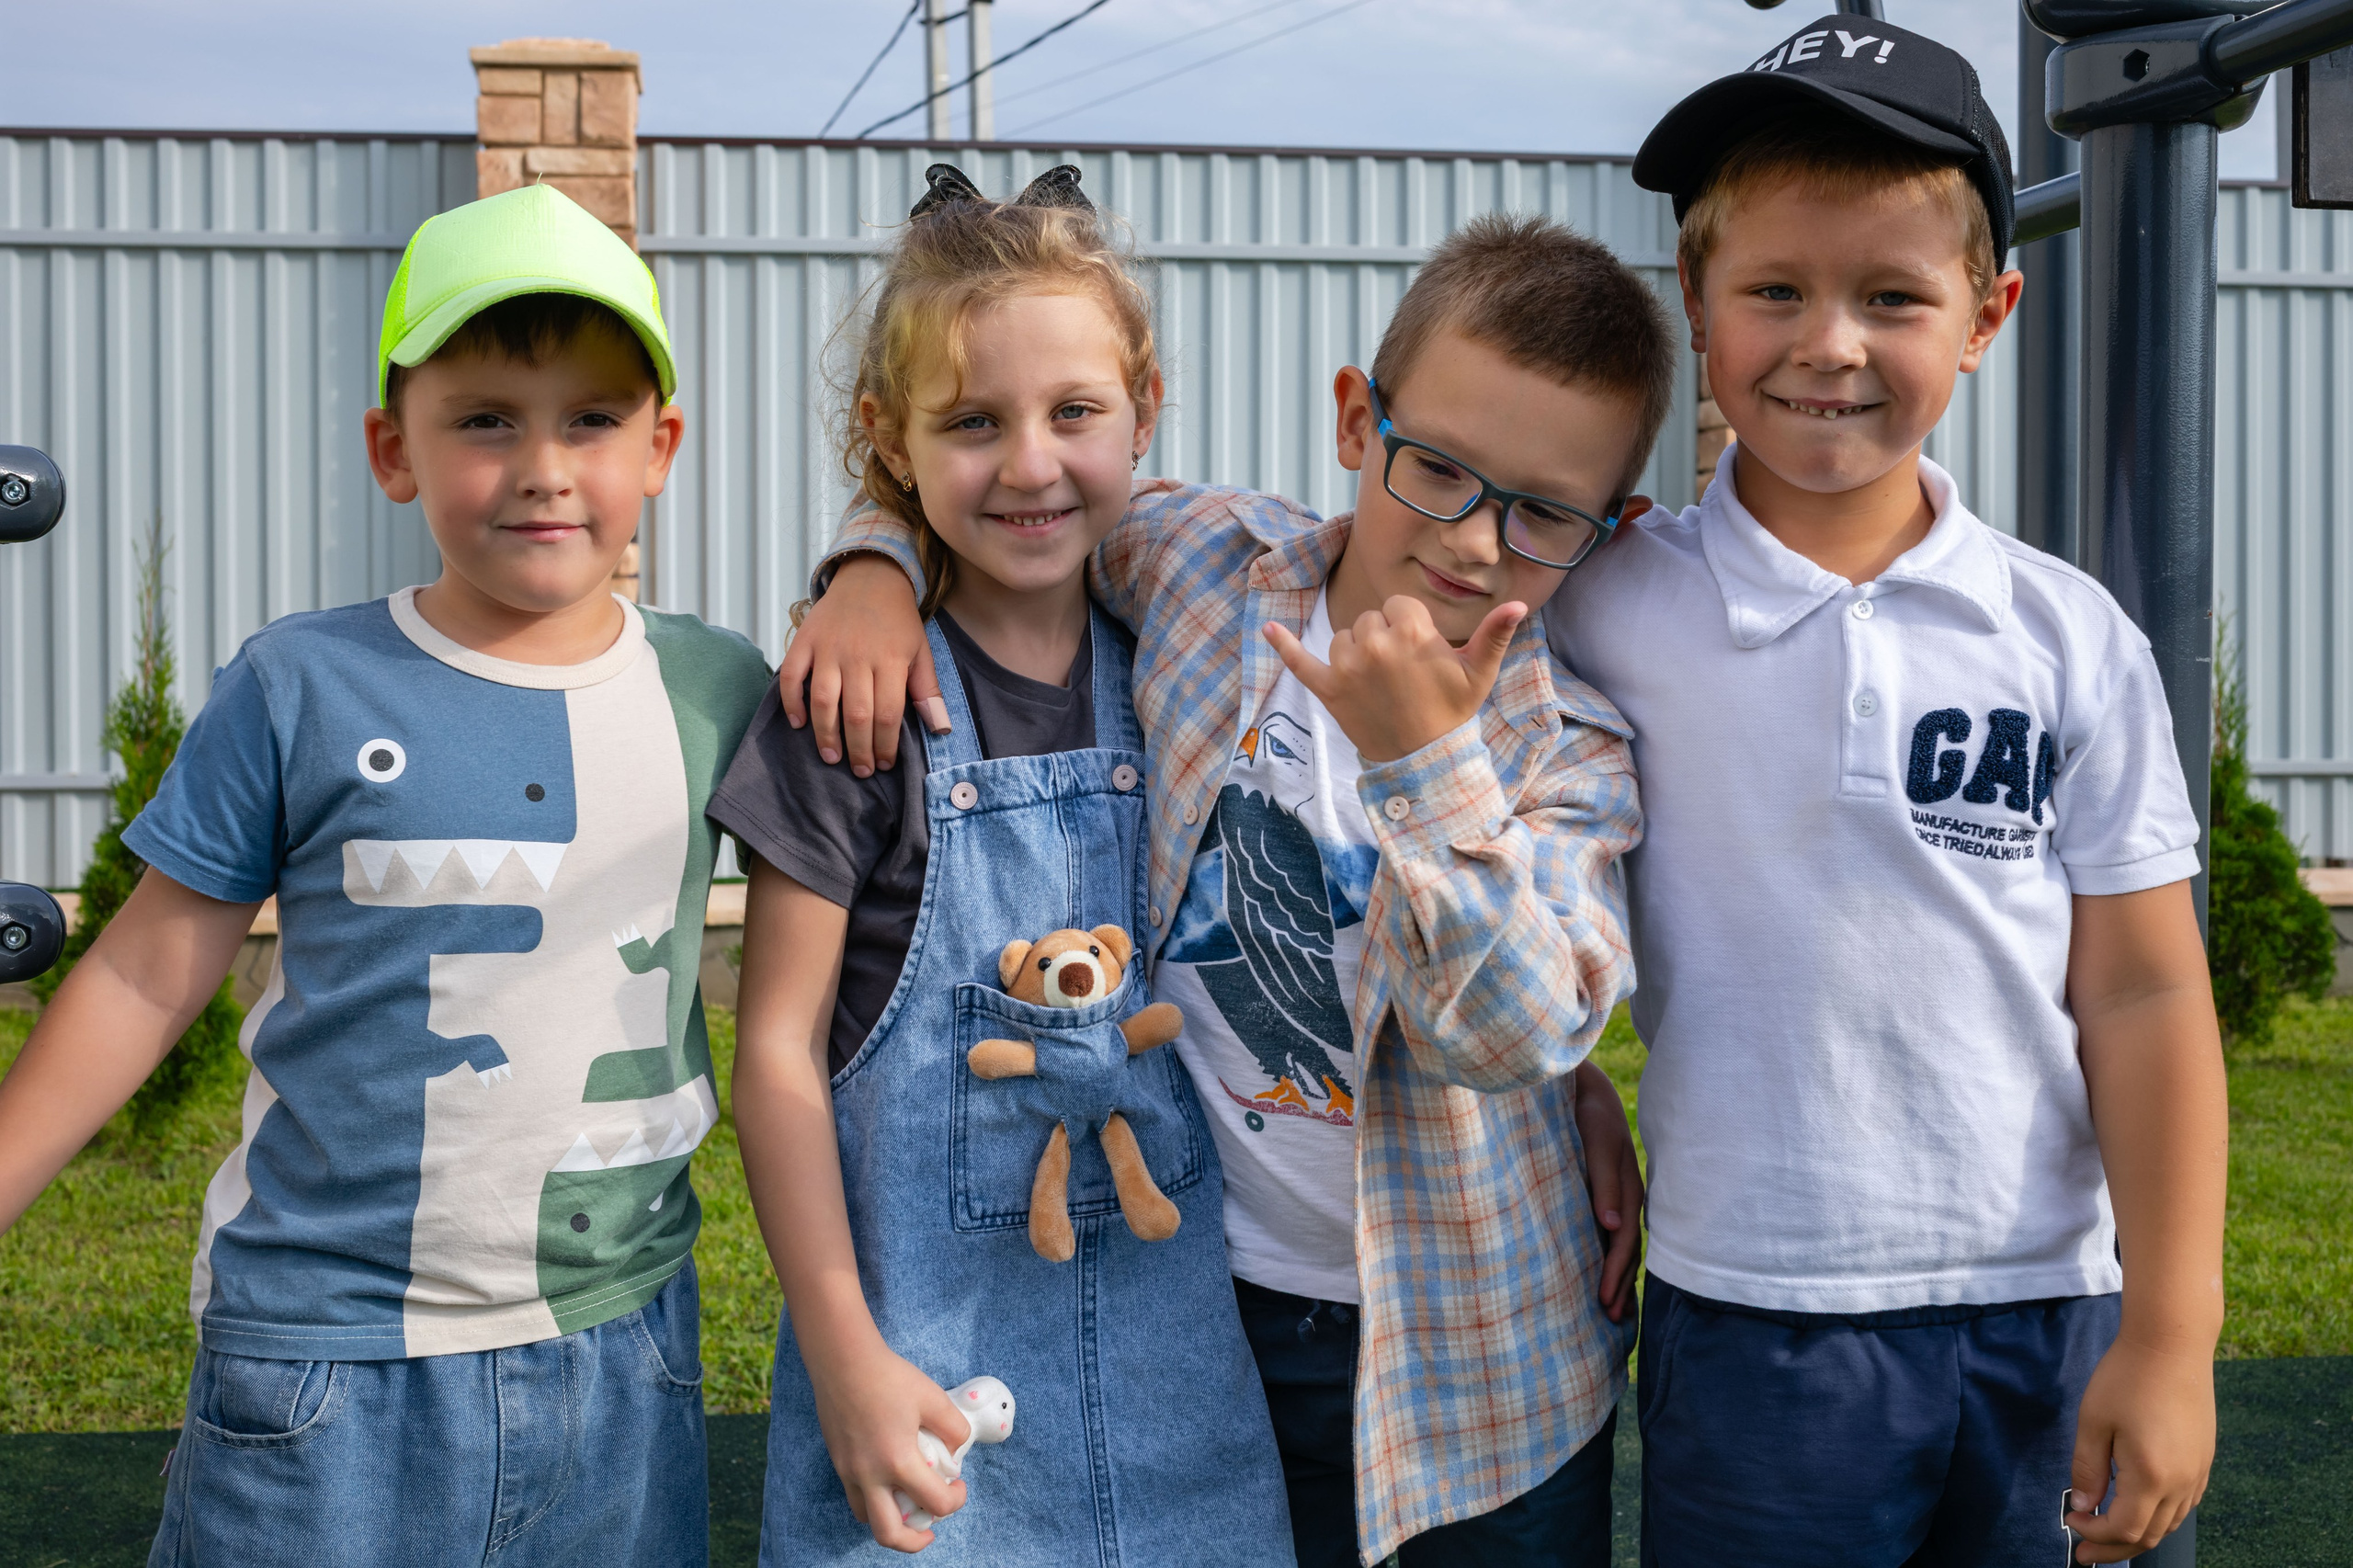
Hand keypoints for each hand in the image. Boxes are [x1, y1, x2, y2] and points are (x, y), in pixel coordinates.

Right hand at [777, 554, 947, 776]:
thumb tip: (939, 728)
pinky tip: (798, 724)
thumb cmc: (897, 622)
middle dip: (859, 750)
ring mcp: (828, 648)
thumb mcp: (921, 651)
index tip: (884, 764)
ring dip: (826, 734)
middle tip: (860, 771)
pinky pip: (791, 676)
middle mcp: (858, 656)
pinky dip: (791, 702)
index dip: (886, 745)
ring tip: (832, 757)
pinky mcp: (805, 641)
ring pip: (823, 700)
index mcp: (891, 661)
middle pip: (856, 714)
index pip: (888, 714)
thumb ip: (927, 690)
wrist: (870, 578)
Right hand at [809, 1338, 973, 1551]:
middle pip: (889, 1534)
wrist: (843, 1360)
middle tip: (931, 1529)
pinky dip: (874, 1500)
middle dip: (914, 1542)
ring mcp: (848, 1471)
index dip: (956, 1500)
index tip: (959, 1484)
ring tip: (908, 1504)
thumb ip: (954, 1429)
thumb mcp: (933, 1398)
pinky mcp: (837, 1461)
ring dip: (890, 1521)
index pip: (935, 1503)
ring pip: (867, 1518)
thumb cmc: (889, 1377)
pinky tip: (888, 1479)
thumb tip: (957, 1452)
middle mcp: (869, 1475)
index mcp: (897, 1461)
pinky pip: (855, 1496)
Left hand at [1263, 596, 1522, 764]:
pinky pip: (1300, 661)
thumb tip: (1521, 603)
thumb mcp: (1478, 672)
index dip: (1410, 627)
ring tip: (1380, 683)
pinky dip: (1283, 645)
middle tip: (1403, 675)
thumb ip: (1495, 634)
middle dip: (1384, 639)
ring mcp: (1347, 666)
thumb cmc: (1452, 711)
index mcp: (1410, 630)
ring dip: (1357, 653)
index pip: (1398, 606)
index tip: (1421, 654)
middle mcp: (1374, 642)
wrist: (1424, 758)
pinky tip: (1268, 628)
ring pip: (1344, 638)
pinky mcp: (1327, 688)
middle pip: (1370, 620)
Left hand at [1571, 1061, 1642, 1322]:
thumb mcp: (1596, 1140)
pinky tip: (1599, 1271)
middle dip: (1619, 1283)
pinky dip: (1607, 1254)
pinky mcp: (1603, 1190)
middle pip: (1625, 1248)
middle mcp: (1624, 1196)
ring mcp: (1615, 1194)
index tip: (1605, 1302)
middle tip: (1609, 1319)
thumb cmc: (1588, 1112)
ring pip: (1620, 1243)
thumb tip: (1610, 1224)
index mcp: (1626, 1188)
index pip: (1623, 1241)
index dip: (1616, 1272)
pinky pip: (1609, 1229)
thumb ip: (1603, 1180)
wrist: (1583, 1086)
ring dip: (1616, 1275)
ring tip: (1609, 1308)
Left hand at [2064, 1339, 2214, 1561]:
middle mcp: (2182, 1483)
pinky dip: (2158, 1517)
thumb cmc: (2126, 1377)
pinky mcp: (2204, 1460)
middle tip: (2084, 1553)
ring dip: (2137, 1535)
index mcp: (2151, 1476)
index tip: (2071, 1523)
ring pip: (2169, 1524)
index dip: (2095, 1535)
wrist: (2172, 1344)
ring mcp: (2198, 1473)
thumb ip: (2087, 1469)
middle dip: (2114, 1548)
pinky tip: (2137, 1508)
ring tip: (2107, 1534)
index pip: (2123, 1528)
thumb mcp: (2093, 1422)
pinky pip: (2183, 1504)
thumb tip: (2082, 1506)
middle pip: (2149, 1535)